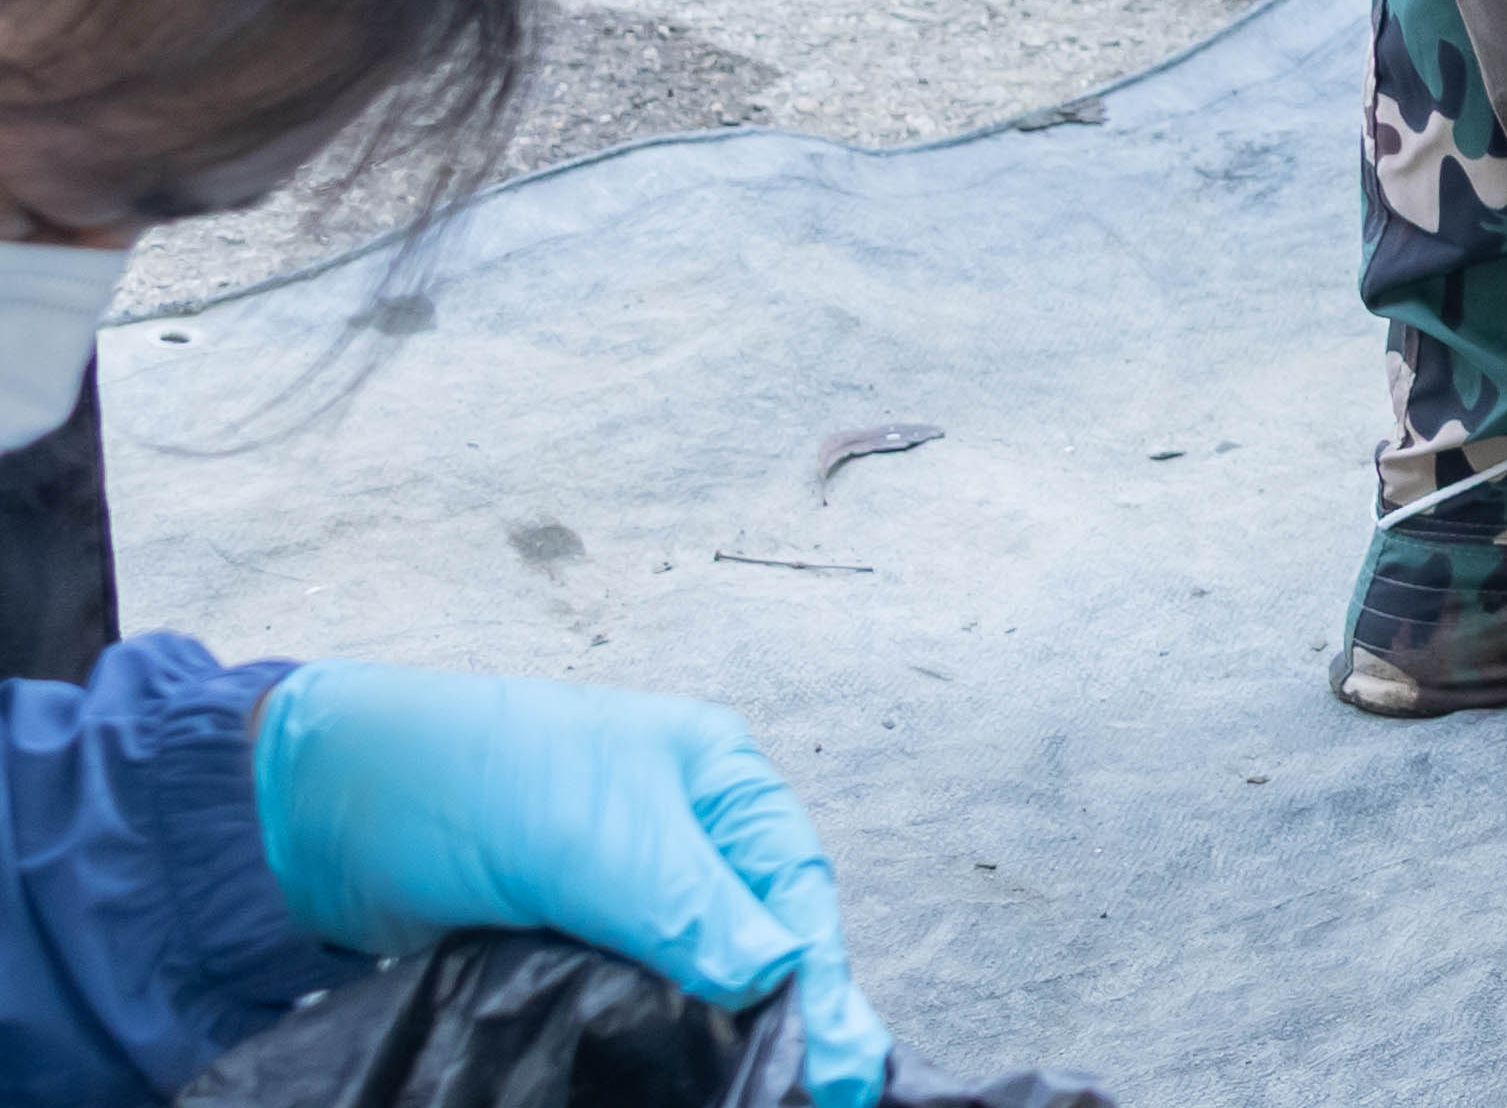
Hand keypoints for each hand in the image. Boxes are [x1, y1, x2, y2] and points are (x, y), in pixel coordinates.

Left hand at [249, 664, 891, 1107]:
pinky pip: (630, 1003)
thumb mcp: (584, 839)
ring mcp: (623, 897)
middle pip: (762, 937)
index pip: (794, 886)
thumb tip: (780, 974)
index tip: (840, 1068)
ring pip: (698, 979)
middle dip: (790, 1017)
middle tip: (821, 1097)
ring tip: (765, 1095)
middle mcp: (685, 837)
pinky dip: (655, 1042)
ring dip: (725, 1037)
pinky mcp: (565, 949)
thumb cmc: (463, 784)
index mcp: (715, 781)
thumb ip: (684, 907)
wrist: (314, 809)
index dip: (824, 979)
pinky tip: (677, 1080)